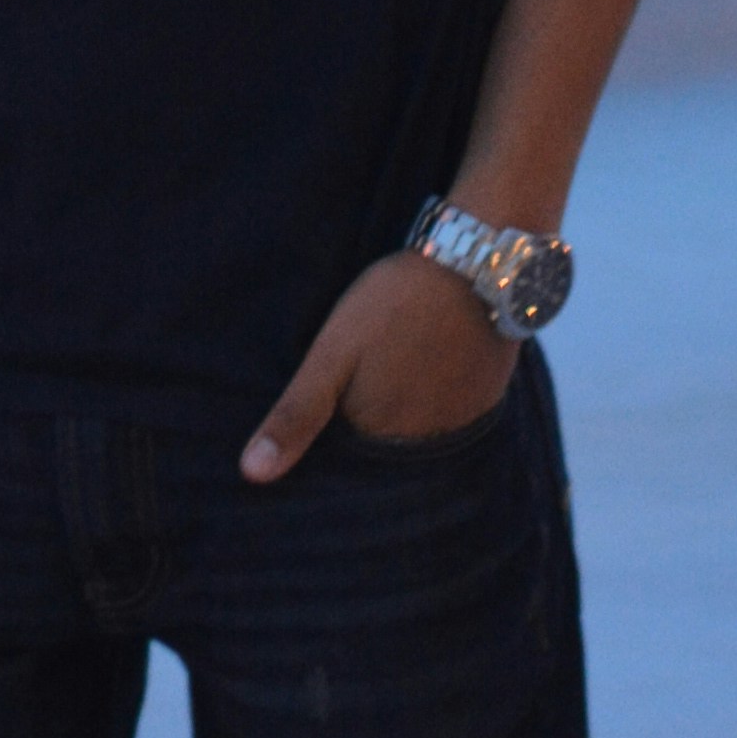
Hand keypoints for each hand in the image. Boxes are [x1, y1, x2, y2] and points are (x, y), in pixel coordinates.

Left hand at [241, 248, 517, 481]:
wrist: (475, 263)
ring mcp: (458, 428)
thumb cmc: (394, 303)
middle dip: (366, 433)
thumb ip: (296, 413)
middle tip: (363, 381)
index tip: (322, 416)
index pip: (345, 464)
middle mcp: (421, 448)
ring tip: (394, 377)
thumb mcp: (332, 351)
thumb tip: (252, 474)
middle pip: (382, 454)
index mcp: (378, 439)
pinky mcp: (484, 406)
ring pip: (417, 439)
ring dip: (403, 420)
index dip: (329, 442)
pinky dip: (435, 406)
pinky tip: (425, 374)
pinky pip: (450, 421)